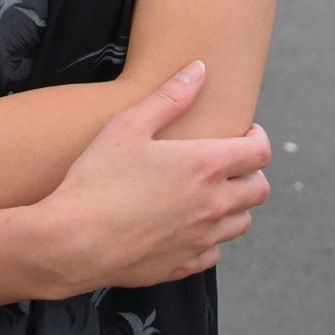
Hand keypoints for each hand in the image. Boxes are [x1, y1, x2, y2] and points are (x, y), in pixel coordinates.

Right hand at [37, 60, 270, 291]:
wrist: (73, 242)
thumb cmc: (97, 179)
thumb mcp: (128, 126)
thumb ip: (169, 97)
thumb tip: (199, 69)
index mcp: (205, 165)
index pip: (260, 152)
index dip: (258, 138)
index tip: (243, 133)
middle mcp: (213, 204)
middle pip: (259, 190)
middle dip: (251, 172)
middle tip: (228, 163)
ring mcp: (201, 239)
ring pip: (242, 223)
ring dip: (234, 206)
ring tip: (209, 193)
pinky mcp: (184, 265)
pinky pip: (215, 253)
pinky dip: (210, 237)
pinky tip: (187, 225)